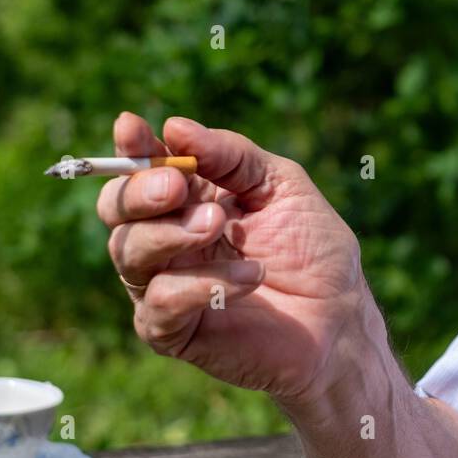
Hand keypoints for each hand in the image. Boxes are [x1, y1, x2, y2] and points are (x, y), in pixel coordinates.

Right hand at [96, 112, 372, 406]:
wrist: (340, 317)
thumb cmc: (313, 249)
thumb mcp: (281, 184)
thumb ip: (231, 155)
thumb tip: (174, 127)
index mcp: (189, 197)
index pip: (142, 167)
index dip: (132, 147)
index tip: (132, 127)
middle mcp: (165, 238)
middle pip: (117, 208)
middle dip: (140, 191)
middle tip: (177, 186)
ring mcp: (164, 284)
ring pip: (128, 251)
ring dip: (173, 233)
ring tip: (221, 225)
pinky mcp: (170, 330)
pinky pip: (160, 301)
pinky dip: (204, 283)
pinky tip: (251, 275)